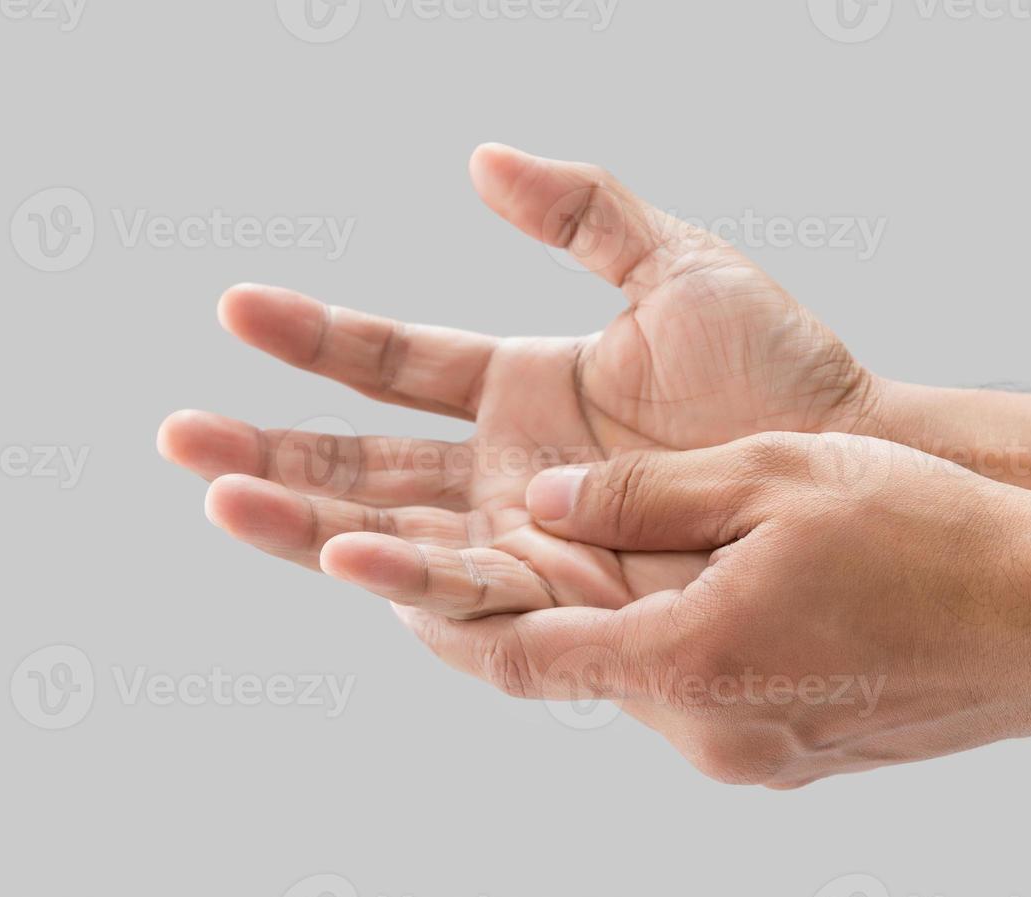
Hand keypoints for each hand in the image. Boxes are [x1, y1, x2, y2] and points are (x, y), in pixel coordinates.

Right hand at [158, 144, 876, 616]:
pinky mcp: (569, 601)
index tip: (237, 309)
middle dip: (274, 450)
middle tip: (181, 434)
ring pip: (397, 538)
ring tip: (222, 493)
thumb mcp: (676, 271)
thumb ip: (582, 214)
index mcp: (522, 391)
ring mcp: (533, 540)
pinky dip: (407, 579)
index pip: (395, 366)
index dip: (316, 341)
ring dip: (307, 520)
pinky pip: (475, 599)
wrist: (850, 464)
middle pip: (368, 467)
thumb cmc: (780, 373)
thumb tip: (480, 161)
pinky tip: (343, 554)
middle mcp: (510, 474)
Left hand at [388, 432, 1030, 788]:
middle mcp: (706, 732)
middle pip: (560, 675)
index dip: (426, 603)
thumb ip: (644, 495)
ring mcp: (749, 756)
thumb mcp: (774, 478)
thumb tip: (540, 503)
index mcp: (689, 661)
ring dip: (575, 628)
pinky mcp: (785, 755)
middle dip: (489, 613)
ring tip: (539, 558)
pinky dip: (646, 647)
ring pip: (624, 685)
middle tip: (429, 551)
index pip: (514, 648)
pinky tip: (657, 592)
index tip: (358, 563)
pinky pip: (684, 697)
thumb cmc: (928, 533)